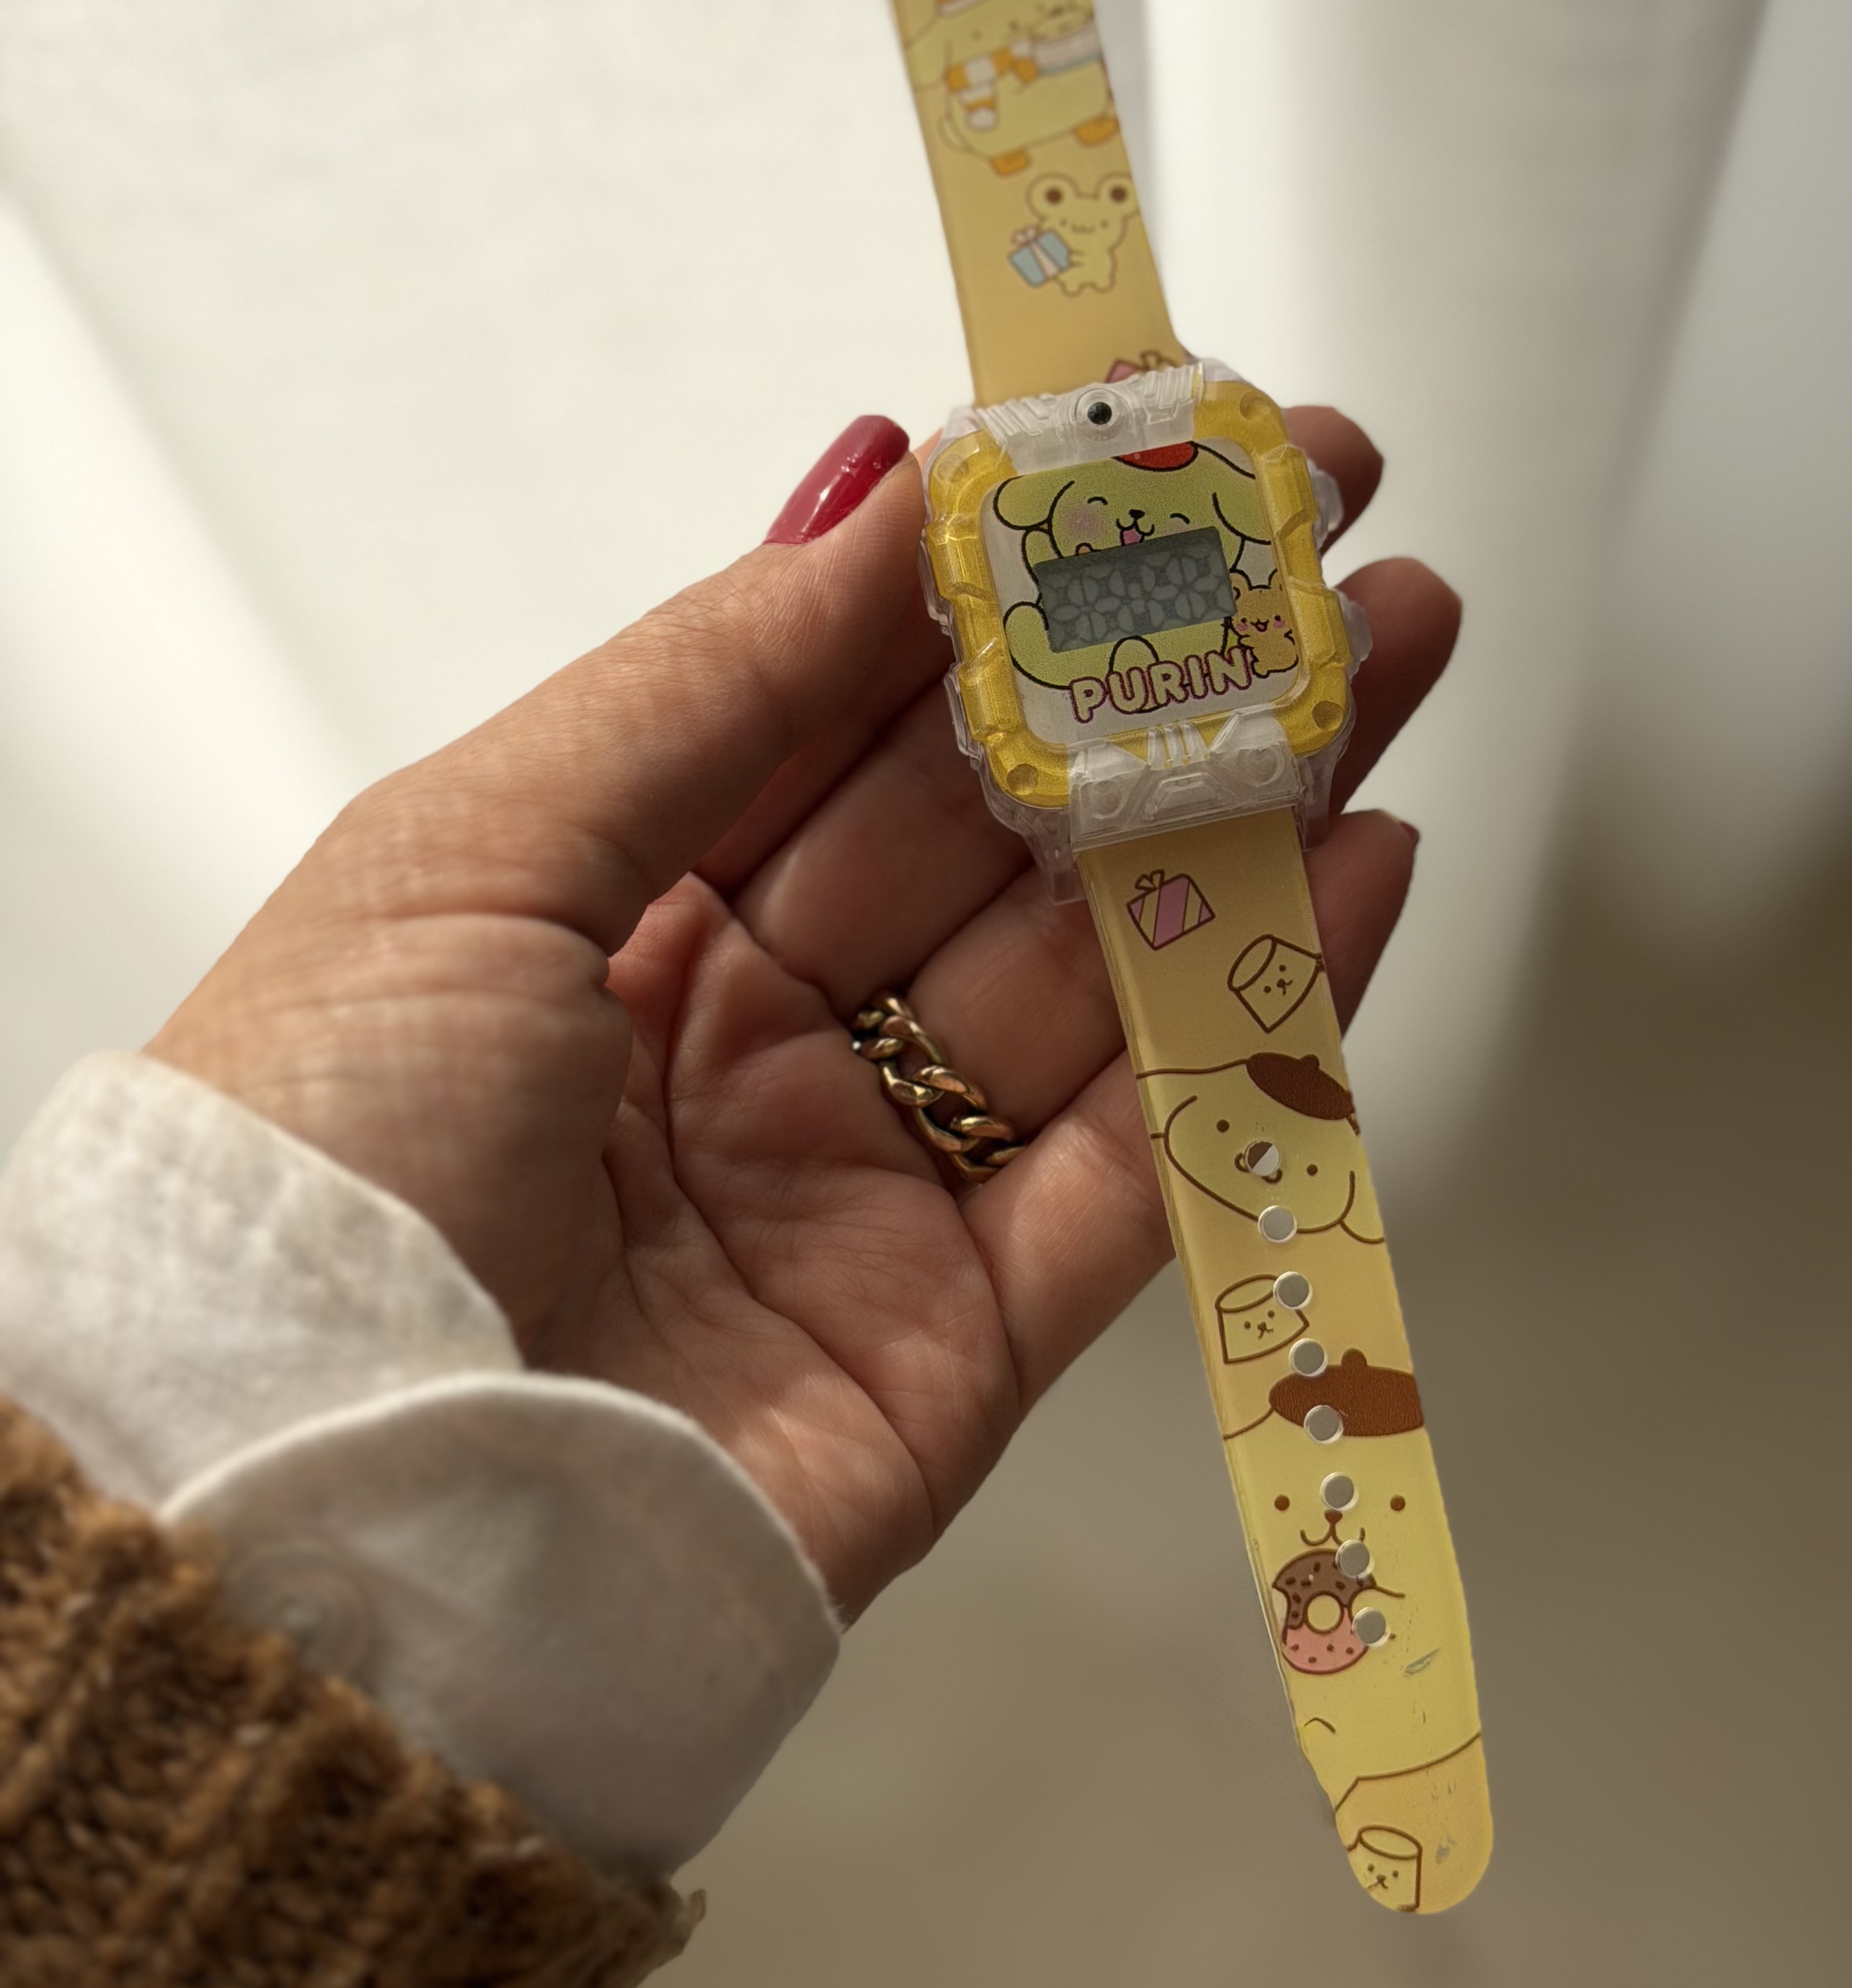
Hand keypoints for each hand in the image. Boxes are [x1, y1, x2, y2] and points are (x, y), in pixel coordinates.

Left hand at [149, 410, 1461, 1617]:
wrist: (322, 1537)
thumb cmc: (324, 1161)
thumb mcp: (468, 858)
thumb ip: (709, 678)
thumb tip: (881, 488)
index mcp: (605, 918)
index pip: (840, 710)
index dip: (996, 581)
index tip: (1135, 450)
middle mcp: (744, 1045)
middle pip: (1000, 828)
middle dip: (1164, 670)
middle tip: (1321, 522)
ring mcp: (863, 1194)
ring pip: (1102, 972)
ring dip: (1256, 806)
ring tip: (1393, 645)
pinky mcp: (962, 1347)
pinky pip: (1150, 1162)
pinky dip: (1268, 1021)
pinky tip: (1358, 868)